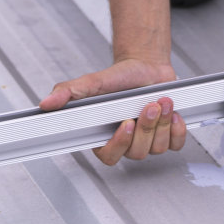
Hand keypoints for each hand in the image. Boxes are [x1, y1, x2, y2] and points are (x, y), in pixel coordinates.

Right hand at [40, 58, 186, 164]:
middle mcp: (127, 142)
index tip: (126, 124)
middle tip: (150, 105)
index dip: (119, 145)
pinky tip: (174, 112)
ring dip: (163, 123)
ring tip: (162, 101)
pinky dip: (178, 129)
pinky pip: (176, 144)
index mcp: (106, 136)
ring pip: (158, 148)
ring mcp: (149, 141)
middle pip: (137, 151)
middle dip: (147, 127)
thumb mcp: (93, 81)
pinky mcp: (169, 135)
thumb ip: (70, 92)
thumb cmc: (120, 78)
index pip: (109, 156)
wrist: (146, 67)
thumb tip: (46, 104)